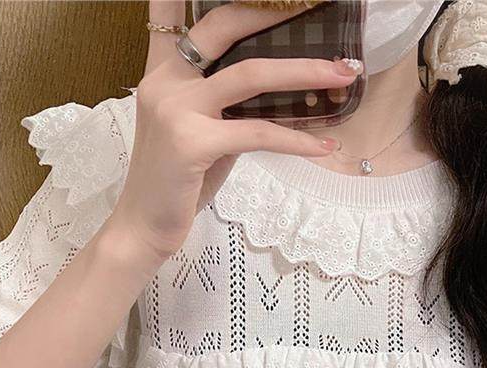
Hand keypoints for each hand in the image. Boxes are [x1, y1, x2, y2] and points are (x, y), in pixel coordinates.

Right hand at [107, 1, 361, 266]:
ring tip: (343, 75)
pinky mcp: (193, 143)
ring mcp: (177, 110)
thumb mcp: (198, 134)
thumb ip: (225, 108)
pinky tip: (324, 145)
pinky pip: (259, 133)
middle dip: (272, 12)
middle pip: (223, 27)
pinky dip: (297, 140)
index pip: (174, 14)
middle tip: (314, 7)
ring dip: (304, 72)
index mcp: (162, 72)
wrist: (144, 227)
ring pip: (251, 75)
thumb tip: (278, 97)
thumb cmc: (176, 184)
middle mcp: (165, 81)